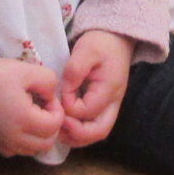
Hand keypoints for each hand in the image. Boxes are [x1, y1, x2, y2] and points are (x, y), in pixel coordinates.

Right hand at [0, 57, 64, 158]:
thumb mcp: (29, 71)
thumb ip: (49, 83)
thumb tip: (51, 97)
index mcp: (24, 120)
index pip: (54, 126)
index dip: (57, 111)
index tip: (47, 97)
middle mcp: (15, 138)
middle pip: (47, 143)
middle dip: (52, 125)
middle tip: (44, 107)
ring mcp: (4, 143)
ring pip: (33, 150)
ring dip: (39, 135)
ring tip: (33, 115)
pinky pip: (17, 150)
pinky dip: (25, 142)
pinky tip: (20, 124)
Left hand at [57, 30, 132, 147]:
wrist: (116, 38)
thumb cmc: (101, 42)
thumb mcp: (86, 50)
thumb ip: (74, 71)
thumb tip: (64, 94)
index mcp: (109, 89)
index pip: (86, 110)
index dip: (69, 108)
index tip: (57, 97)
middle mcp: (113, 103)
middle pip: (99, 131)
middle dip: (76, 134)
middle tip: (57, 126)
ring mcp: (111, 106)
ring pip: (97, 133)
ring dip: (77, 136)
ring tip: (58, 129)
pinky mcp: (105, 106)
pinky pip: (94, 126)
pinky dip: (80, 131)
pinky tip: (66, 124)